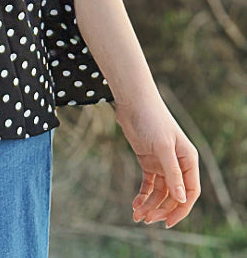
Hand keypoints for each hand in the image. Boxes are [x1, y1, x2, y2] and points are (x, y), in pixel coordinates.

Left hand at [113, 97, 200, 228]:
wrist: (133, 102)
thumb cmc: (152, 119)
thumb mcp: (163, 147)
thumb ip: (172, 173)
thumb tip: (182, 199)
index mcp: (189, 160)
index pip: (190, 192)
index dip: (180, 210)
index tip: (167, 222)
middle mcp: (178, 164)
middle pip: (174, 196)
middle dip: (161, 209)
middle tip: (145, 219)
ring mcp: (163, 163)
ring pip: (160, 192)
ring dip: (150, 205)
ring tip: (137, 215)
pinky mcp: (148, 161)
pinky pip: (148, 184)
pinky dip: (143, 195)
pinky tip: (135, 204)